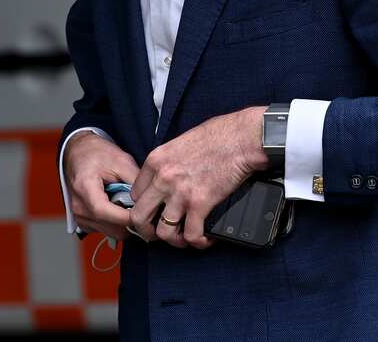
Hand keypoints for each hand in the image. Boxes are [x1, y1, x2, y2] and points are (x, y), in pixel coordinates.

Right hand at [63, 132, 139, 242]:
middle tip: (148, 210)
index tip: (150, 213)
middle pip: (114, 229)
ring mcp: (80, 218)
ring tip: (134, 206)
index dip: (131, 216)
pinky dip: (119, 224)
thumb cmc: (98, 154)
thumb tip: (151, 199)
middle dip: (134, 222)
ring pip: (113, 233)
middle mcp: (79, 208)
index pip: (107, 213)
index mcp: (85, 189)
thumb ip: (135, 181)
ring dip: (127, 224)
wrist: (80, 153)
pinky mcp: (84, 222)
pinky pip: (107, 231)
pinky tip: (122, 208)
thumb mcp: (121, 161)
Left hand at [130, 106, 268, 248]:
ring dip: (174, 240)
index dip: (144, 206)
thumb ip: (170, 161)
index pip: (135, 193)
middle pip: (139, 216)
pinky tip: (206, 238)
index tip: (154, 212)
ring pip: (163, 232)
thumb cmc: (219, 135)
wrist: (242, 137)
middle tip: (159, 234)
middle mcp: (163, 178)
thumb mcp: (182, 142)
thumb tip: (171, 176)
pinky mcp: (200, 203)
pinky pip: (192, 234)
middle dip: (148, 230)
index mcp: (156, 160)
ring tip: (185, 238)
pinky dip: (199, 241)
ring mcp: (180, 192)